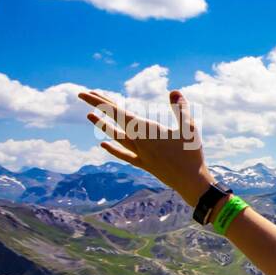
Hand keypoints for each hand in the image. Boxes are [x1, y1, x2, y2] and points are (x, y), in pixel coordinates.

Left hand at [78, 89, 215, 206]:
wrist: (191, 184)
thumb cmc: (192, 155)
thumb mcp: (190, 128)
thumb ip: (181, 109)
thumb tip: (173, 91)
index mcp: (146, 131)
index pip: (117, 113)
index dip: (100, 102)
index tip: (85, 94)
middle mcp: (138, 142)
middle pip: (114, 121)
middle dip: (99, 107)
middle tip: (83, 94)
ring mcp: (139, 154)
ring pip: (116, 137)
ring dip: (103, 126)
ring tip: (89, 116)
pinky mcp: (144, 164)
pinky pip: (124, 154)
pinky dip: (114, 148)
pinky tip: (103, 144)